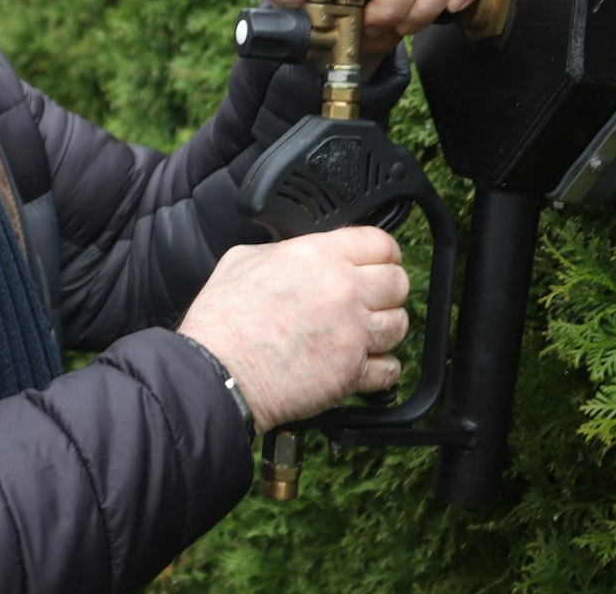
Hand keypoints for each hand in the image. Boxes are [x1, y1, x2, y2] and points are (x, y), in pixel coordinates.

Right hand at [177, 226, 410, 432]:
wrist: (215, 371)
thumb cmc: (221, 321)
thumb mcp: (243, 260)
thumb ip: (283, 251)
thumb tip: (298, 254)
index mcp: (318, 255)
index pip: (380, 242)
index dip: (384, 253)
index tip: (381, 262)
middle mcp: (343, 289)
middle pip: (398, 282)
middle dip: (387, 291)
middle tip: (371, 300)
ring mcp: (351, 332)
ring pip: (399, 325)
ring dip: (384, 329)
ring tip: (361, 334)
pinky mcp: (351, 372)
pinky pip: (390, 368)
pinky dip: (381, 368)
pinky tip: (361, 364)